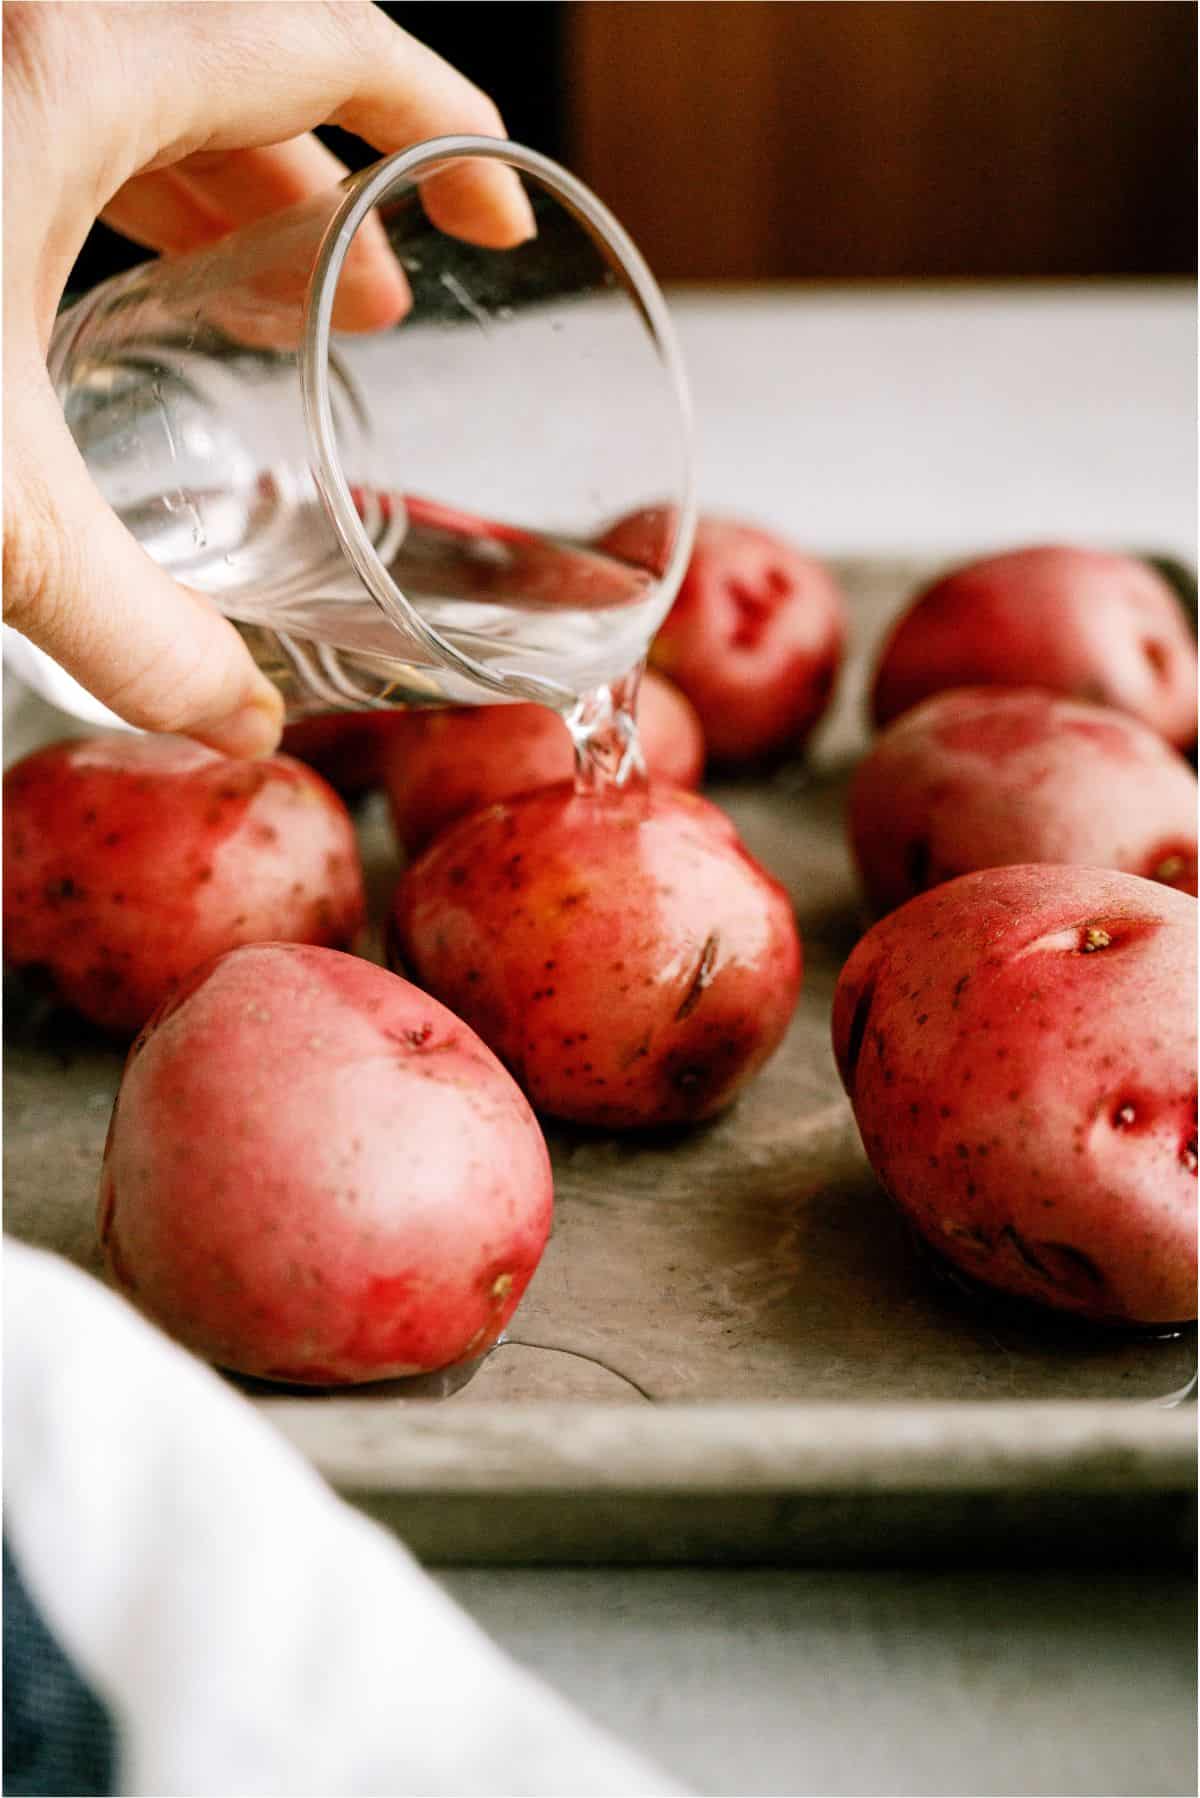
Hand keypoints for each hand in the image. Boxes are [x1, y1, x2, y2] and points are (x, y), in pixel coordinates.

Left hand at [3, 1, 532, 755]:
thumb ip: (130, 627)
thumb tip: (239, 726)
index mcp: (63, 64)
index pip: (318, 39)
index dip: (436, 116)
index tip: (495, 197)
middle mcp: (11, 29)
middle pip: (228, 60)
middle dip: (328, 182)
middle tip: (387, 295)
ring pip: (124, 85)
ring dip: (216, 188)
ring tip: (277, 306)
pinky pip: (37, 119)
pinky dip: (105, 195)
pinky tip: (106, 301)